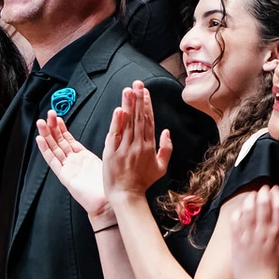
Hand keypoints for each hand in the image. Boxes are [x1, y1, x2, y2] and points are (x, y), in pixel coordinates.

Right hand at [35, 110, 109, 220]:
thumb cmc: (110, 184)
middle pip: (59, 141)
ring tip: (41, 123)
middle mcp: (73, 162)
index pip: (68, 139)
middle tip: (48, 114)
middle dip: (53, 127)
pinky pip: (53, 161)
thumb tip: (112, 130)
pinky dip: (45, 150)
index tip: (57, 116)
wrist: (107, 202)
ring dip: (47, 135)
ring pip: (54, 148)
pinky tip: (40, 140)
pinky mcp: (64, 176)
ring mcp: (68, 168)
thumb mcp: (108, 158)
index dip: (62, 128)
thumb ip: (106, 144)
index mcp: (83, 157)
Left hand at [103, 82, 172, 199]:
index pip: (148, 120)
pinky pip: (115, 134)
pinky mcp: (112, 153)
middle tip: (137, 83)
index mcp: (149, 146)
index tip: (145, 91)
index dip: (147, 104)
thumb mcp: (161, 167)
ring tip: (129, 89)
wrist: (127, 196)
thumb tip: (167, 131)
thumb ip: (166, 148)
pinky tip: (119, 110)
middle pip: (139, 117)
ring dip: (129, 105)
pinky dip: (117, 122)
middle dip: (139, 98)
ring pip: (128, 122)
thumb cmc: (142, 182)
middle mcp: (138, 144)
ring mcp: (125, 148)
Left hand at [229, 186, 278, 278]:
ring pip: (248, 209)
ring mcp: (248, 236)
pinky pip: (235, 221)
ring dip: (250, 199)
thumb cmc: (274, 269)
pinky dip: (238, 212)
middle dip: (263, 192)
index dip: (277, 194)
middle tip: (263, 188)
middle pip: (263, 204)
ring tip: (252, 195)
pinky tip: (241, 209)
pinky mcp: (237, 241)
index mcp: (277, 234)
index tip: (275, 189)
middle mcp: (263, 232)